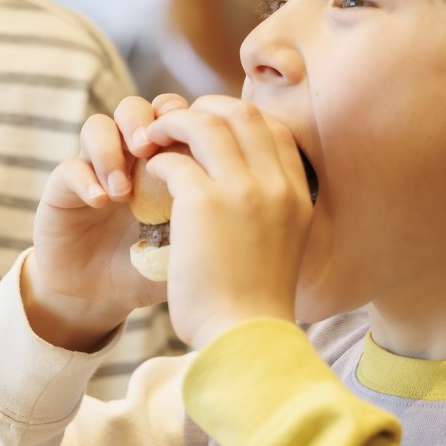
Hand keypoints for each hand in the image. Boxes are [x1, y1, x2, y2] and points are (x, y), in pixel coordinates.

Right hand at [25, 93, 188, 350]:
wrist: (104, 298)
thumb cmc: (154, 270)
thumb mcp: (192, 243)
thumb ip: (213, 214)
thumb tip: (248, 191)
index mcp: (167, 161)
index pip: (178, 118)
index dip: (188, 120)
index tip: (198, 146)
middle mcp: (129, 158)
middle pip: (138, 109)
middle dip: (148, 121)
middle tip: (152, 148)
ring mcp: (95, 169)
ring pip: (98, 125)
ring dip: (112, 149)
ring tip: (124, 191)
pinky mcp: (63, 190)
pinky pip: (69, 167)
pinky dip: (86, 178)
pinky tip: (101, 201)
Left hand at [141, 96, 311, 346]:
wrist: (245, 337)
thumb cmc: (256, 305)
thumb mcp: (284, 248)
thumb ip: (272, 212)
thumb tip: (249, 197)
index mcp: (298, 195)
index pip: (275, 129)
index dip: (241, 118)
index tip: (215, 129)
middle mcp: (276, 184)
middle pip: (243, 112)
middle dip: (206, 108)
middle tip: (178, 123)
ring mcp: (242, 189)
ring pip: (205, 123)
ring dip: (174, 123)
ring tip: (152, 137)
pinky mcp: (203, 203)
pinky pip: (173, 160)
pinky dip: (157, 160)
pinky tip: (147, 173)